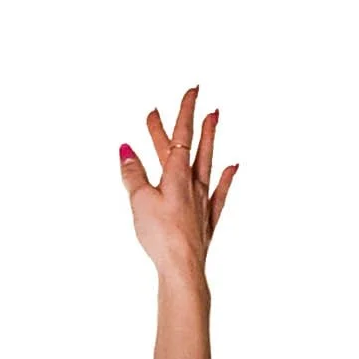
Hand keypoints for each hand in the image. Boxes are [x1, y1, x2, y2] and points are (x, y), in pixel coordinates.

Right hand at [117, 83, 236, 281]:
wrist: (182, 268)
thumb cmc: (160, 235)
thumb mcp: (139, 201)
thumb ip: (133, 174)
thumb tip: (126, 151)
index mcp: (175, 175)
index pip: (181, 135)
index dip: (186, 111)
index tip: (193, 90)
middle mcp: (192, 183)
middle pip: (189, 145)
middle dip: (186, 121)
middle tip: (192, 98)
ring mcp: (203, 200)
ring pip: (207, 161)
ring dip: (209, 138)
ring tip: (215, 117)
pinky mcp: (207, 219)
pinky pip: (220, 193)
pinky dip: (226, 178)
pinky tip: (233, 166)